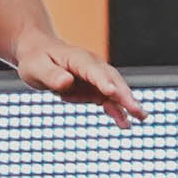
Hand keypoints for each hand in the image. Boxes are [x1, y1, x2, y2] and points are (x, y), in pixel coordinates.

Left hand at [13, 34, 143, 128]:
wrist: (38, 52)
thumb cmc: (35, 59)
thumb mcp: (36, 67)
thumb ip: (51, 75)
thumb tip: (66, 82)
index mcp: (78, 58)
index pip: (93, 70)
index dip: (103, 81)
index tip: (112, 92)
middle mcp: (92, 66)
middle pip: (112, 80)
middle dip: (124, 95)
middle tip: (136, 110)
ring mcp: (96, 77)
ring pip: (115, 91)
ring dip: (127, 104)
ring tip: (141, 117)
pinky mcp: (95, 88)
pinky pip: (109, 100)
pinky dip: (117, 111)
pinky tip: (125, 124)